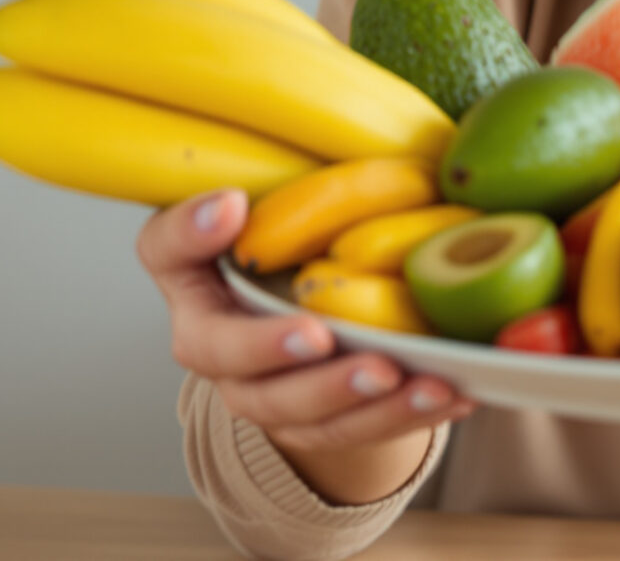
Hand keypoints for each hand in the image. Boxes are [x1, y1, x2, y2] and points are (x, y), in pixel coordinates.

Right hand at [138, 189, 472, 503]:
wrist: (305, 311)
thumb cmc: (289, 244)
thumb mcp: (280, 200)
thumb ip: (271, 187)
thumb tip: (236, 198)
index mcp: (194, 273)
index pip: (168, 247)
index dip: (192, 231)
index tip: (232, 205)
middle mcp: (215, 344)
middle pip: (235, 363)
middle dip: (286, 358)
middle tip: (331, 342)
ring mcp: (262, 394)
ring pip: (301, 413)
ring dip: (361, 402)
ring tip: (419, 381)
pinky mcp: (313, 426)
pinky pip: (355, 432)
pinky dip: (405, 416)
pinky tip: (450, 395)